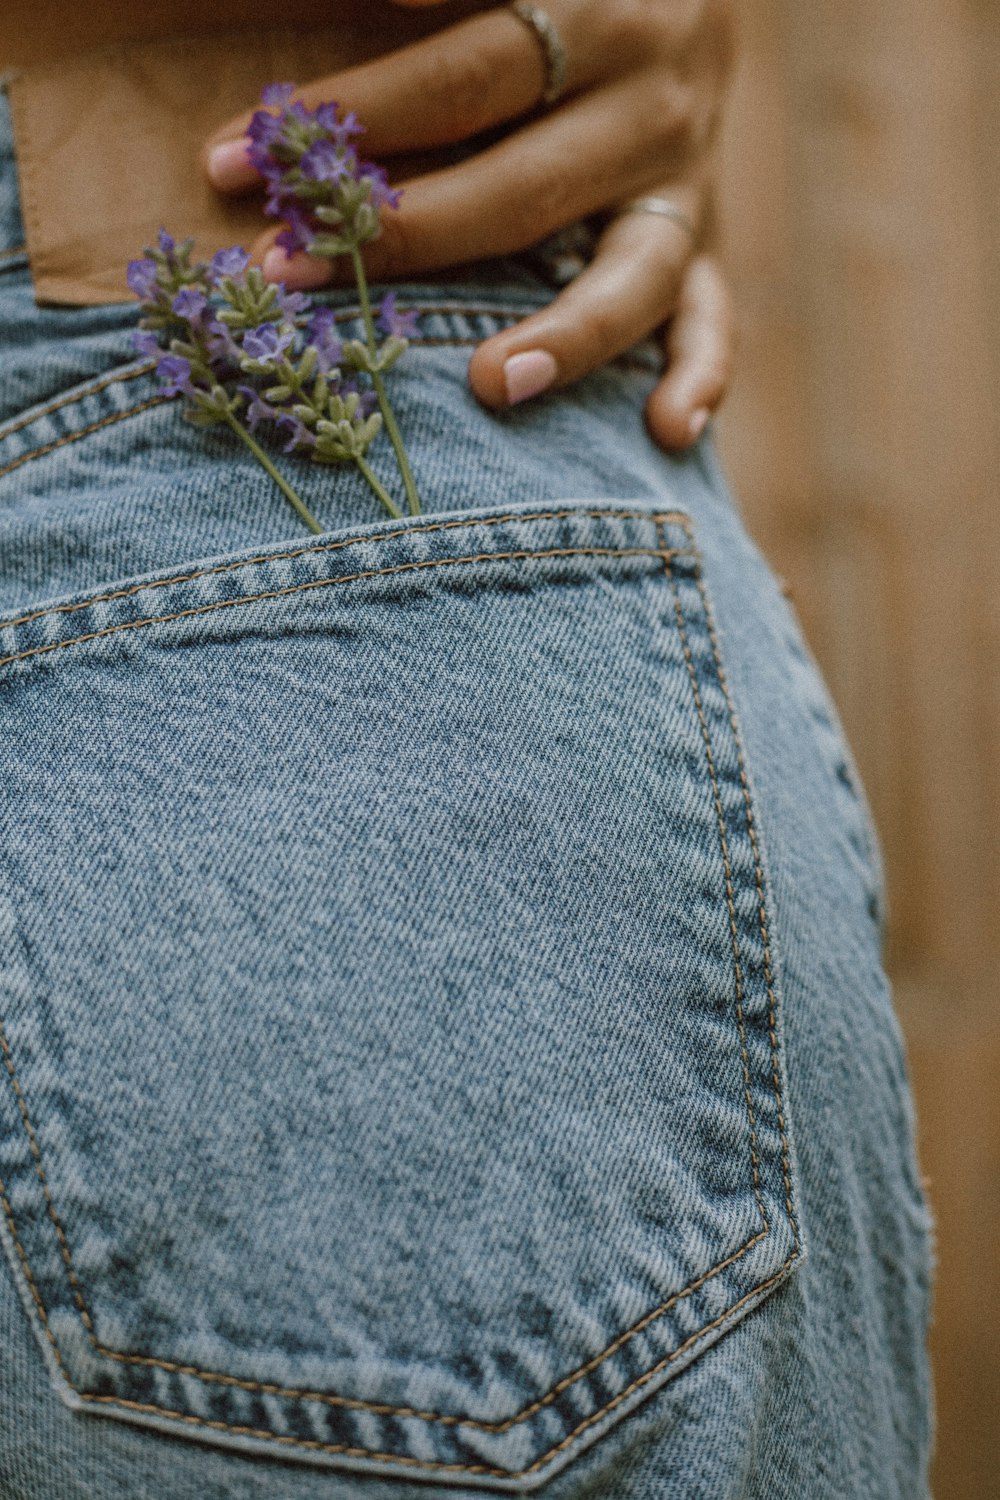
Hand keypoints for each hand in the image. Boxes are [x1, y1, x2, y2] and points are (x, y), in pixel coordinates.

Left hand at [205, 0, 734, 449]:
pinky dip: (701, 376)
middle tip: (284, 274)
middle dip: (399, 234)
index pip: (461, 73)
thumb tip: (350, 22)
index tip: (236, 154)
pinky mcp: (709, 241)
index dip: (349, 113)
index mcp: (598, 1)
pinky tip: (665, 431)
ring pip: (632, 272)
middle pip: (523, 184)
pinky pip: (713, 318)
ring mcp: (690, 179)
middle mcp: (653, 94)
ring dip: (564, 336)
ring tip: (491, 386)